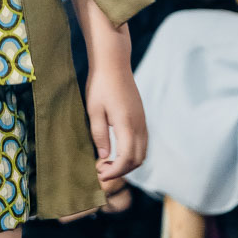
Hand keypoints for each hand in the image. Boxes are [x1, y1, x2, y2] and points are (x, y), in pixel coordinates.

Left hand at [85, 64, 147, 188]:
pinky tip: (117, 151)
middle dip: (122, 170)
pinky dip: (132, 153)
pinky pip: (142, 143)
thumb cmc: (100, 85)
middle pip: (138, 159)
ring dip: (128, 163)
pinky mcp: (142, 118)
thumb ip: (100, 135)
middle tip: (102, 170)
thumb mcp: (94, 110)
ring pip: (142, 152)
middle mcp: (139, 125)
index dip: (115, 171)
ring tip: (109, 163)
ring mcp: (143, 121)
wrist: (114, 64)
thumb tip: (105, 157)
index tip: (100, 173)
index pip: (126, 158)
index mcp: (126, 124)